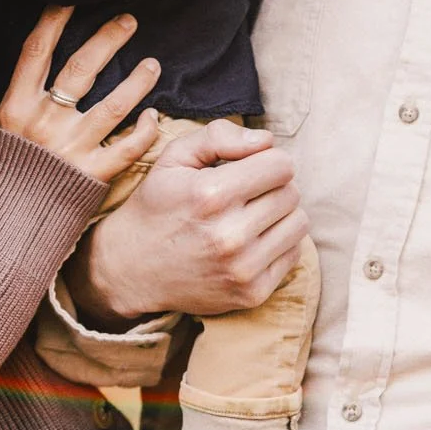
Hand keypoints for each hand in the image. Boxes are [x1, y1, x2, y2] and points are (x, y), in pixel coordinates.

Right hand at [0, 7, 160, 185]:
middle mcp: (47, 123)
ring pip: (114, 105)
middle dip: (108, 39)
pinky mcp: (93, 176)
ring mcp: (73, 149)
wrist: (2, 232)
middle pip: (81, 69)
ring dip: (138, 81)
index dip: (55, 21)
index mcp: (16, 107)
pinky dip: (145, 132)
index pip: (37, 52)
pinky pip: (127, 149)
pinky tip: (154, 117)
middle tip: (129, 20)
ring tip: (154, 64)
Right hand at [69, 121, 306, 322]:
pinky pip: (294, 254)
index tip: (249, 168)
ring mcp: (242, 269)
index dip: (267, 160)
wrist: (132, 267)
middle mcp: (230, 235)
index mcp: (211, 195)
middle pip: (291, 193)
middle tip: (247, 193)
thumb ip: (219, 136)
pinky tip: (252, 240)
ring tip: (252, 215)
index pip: (281, 165)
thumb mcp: (175, 158)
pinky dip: (279, 243)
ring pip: (299, 223)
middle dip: (273, 186)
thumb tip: (266, 140)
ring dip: (281, 214)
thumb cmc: (158, 204)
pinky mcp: (251, 293)